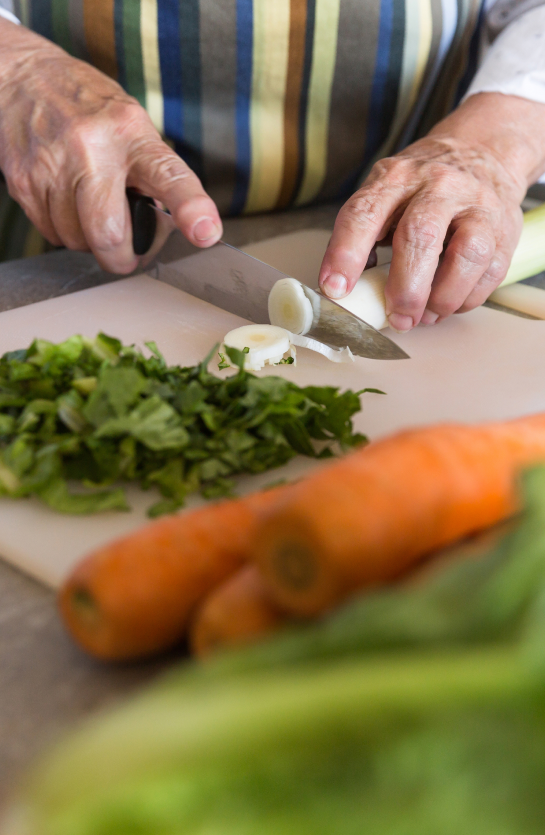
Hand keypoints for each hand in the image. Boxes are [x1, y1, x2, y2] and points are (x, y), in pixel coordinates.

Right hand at [0, 20, 221, 272]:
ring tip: (87, 207)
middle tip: (125, 256)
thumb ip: (153, 177)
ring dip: (87, 240)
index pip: (169, 175)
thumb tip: (171, 230)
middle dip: (121, 258)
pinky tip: (64, 201)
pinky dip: (62, 230)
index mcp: (132, 133)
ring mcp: (53, 165)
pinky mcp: (24, 181)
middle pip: (109, 233)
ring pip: (77, 240)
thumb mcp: (133, 128)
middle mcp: (92, 148)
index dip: (191, 208)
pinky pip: (51, 234)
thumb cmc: (90, 110)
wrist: (25, 79)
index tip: (206, 232)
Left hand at [319, 93, 544, 330]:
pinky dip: (466, 298)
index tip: (335, 290)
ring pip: (466, 255)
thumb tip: (346, 290)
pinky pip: (489, 272)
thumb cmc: (422, 189)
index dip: (346, 255)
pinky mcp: (505, 228)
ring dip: (442, 297)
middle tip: (397, 318)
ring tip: (426, 316)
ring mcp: (476, 204)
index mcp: (395, 178)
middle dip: (405, 288)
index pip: (364, 214)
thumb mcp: (386, 195)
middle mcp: (438, 185)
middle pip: (419, 236)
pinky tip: (448, 303)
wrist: (483, 153)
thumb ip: (364, 237)